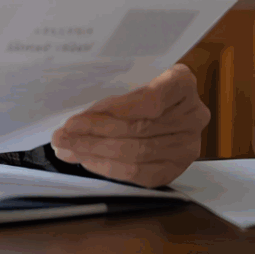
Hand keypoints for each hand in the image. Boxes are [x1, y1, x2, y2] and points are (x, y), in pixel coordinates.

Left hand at [50, 63, 209, 187]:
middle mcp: (193, 115)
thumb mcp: (129, 79)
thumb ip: (112, 97)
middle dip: (92, 136)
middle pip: (138, 130)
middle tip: (61, 137)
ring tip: (67, 150)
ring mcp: (189, 144)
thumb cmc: (139, 86)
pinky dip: (111, 168)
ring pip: (137, 154)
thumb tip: (74, 120)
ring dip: (96, 153)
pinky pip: (142, 174)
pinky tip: (88, 161)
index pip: (148, 100)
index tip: (74, 120)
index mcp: (181, 83)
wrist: (165, 104)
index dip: (111, 112)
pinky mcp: (178, 167)